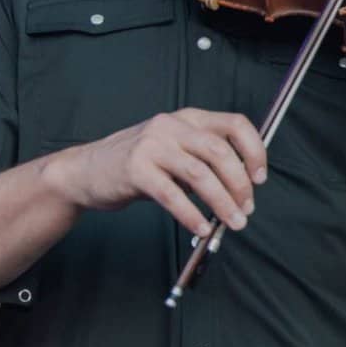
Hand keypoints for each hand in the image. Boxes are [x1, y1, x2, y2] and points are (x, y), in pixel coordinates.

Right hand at [46, 109, 268, 237]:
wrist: (85, 171)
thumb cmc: (139, 165)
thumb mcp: (176, 151)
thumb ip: (206, 160)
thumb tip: (244, 188)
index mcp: (188, 118)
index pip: (235, 124)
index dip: (254, 151)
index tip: (260, 179)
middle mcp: (172, 125)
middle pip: (221, 152)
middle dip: (240, 185)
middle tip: (246, 209)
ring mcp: (152, 145)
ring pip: (201, 175)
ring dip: (222, 203)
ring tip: (232, 223)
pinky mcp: (136, 169)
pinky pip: (172, 195)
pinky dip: (191, 215)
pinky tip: (201, 229)